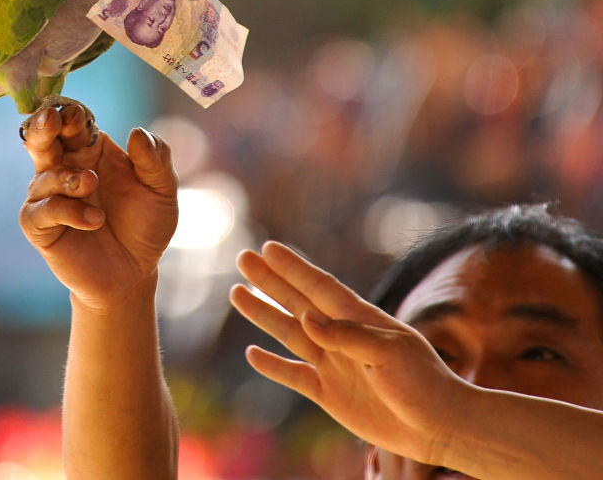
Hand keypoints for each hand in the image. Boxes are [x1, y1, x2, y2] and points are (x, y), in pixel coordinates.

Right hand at [18, 105, 177, 311]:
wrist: (134, 273)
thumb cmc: (145, 227)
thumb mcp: (162, 191)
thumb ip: (155, 160)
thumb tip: (136, 132)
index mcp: (91, 152)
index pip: (73, 123)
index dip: (71, 114)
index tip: (76, 113)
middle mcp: (65, 169)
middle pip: (42, 139)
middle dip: (43, 126)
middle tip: (51, 120)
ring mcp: (49, 198)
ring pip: (43, 175)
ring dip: (67, 177)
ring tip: (91, 184)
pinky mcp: (40, 226)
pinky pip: (41, 210)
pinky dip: (67, 210)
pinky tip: (94, 219)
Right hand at [229, 241, 467, 465]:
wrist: (439, 427)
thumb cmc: (423, 383)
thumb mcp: (390, 353)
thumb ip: (348, 335)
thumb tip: (306, 319)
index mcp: (360, 319)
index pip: (319, 286)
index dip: (294, 267)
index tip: (269, 248)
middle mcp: (341, 336)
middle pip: (297, 302)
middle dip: (270, 281)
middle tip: (243, 258)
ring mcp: (333, 364)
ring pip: (289, 333)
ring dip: (264, 314)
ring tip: (237, 293)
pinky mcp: (328, 394)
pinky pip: (293, 375)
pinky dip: (272, 366)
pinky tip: (252, 354)